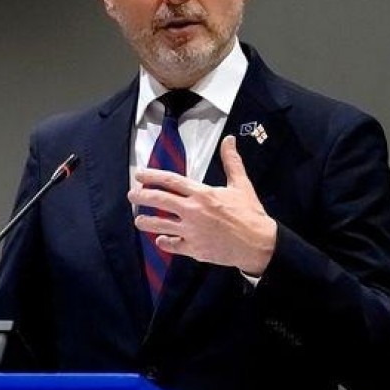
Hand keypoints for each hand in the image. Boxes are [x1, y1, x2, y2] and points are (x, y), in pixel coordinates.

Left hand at [129, 135, 276, 275]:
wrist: (258, 244)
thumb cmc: (250, 213)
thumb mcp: (241, 185)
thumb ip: (232, 162)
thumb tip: (230, 140)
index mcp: (202, 194)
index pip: (171, 181)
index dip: (152, 176)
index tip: (139, 175)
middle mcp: (193, 211)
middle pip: (160, 201)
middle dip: (142, 197)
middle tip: (131, 195)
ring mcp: (192, 231)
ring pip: (161, 225)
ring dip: (147, 222)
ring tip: (138, 220)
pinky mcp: (195, 249)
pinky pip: (173, 245)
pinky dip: (165, 242)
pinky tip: (161, 240)